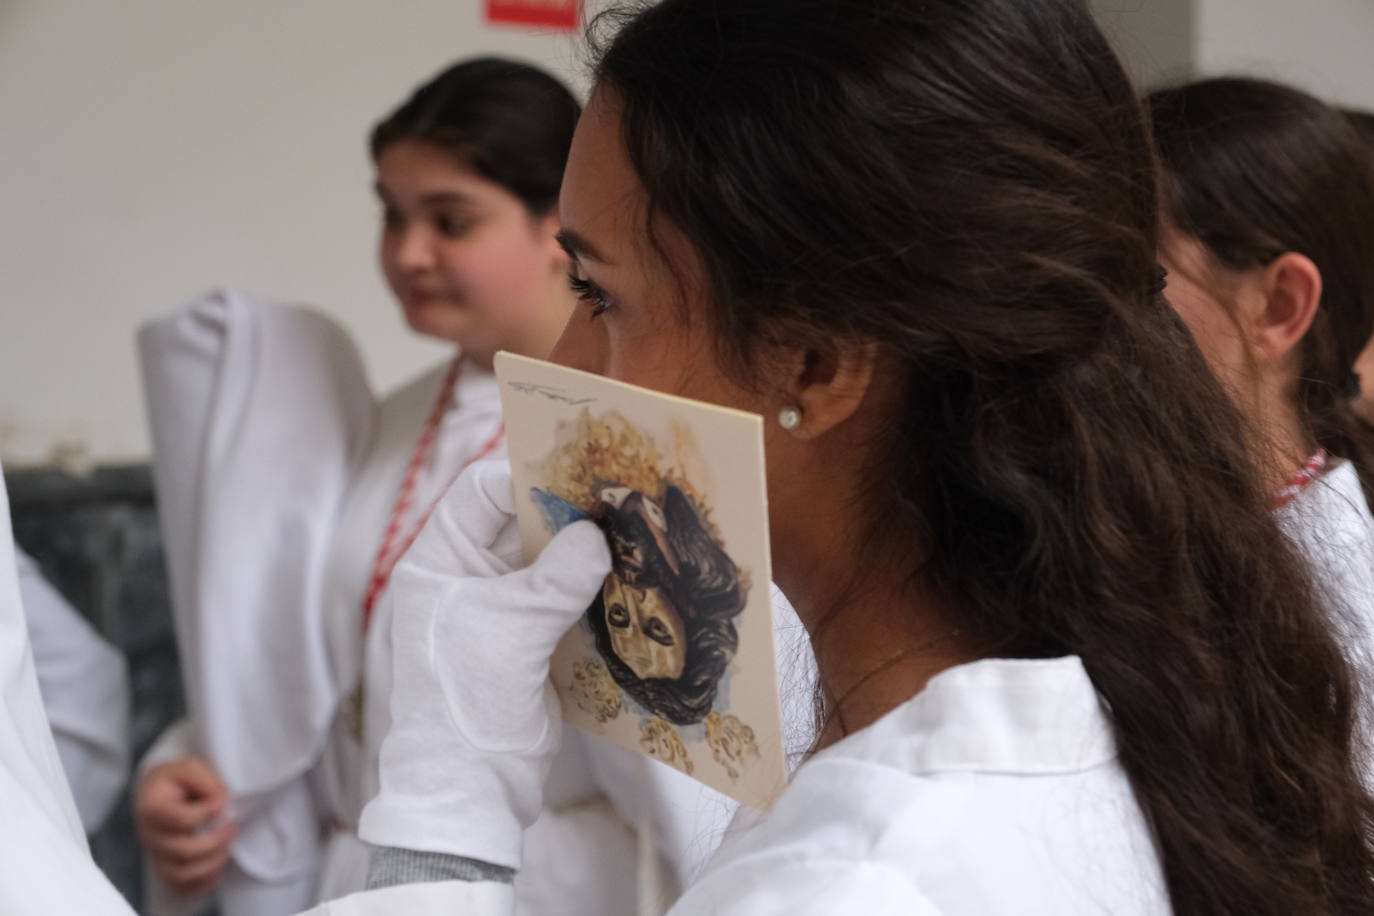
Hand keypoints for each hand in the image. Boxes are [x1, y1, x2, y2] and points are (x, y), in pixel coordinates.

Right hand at [135, 756, 236, 896]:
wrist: (158, 792)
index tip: (224, 800)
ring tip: (228, 846)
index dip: (207, 812)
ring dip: (212, 863)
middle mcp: (150, 835)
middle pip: (183, 851)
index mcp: (152, 808)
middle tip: (234, 826)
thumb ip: (206, 781)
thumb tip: (222, 801)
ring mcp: (156, 854)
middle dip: (216, 841)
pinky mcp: (165, 866)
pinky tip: (218, 866)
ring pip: (182, 874)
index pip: (180, 819)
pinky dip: (202, 883)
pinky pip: (181, 887)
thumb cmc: (176, 779)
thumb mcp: (189, 767)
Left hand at [358, 460, 611, 869]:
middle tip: (622, 503)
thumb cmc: (467, 699)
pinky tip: (634, 582)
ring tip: (637, 538)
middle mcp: (469, 576)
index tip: (578, 476)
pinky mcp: (535, 640)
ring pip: (553, 561)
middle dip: (571, 514)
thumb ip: (556, 577)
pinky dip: (598, 590)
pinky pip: (570, 598)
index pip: (479, 490)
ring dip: (591, 553)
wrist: (473, 788)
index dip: (525, 476)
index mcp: (441, 560)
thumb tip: (597, 536)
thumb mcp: (510, 627)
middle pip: (524, 522)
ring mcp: (504, 609)